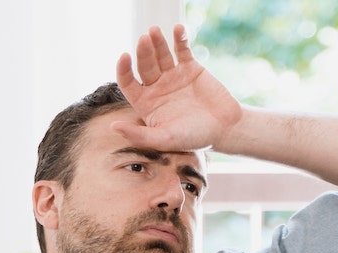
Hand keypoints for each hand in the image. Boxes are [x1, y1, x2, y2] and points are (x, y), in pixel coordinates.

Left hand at [114, 24, 242, 151]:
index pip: (128, 82)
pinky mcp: (190, 67)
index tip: (124, 57)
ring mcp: (173, 75)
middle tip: (144, 40)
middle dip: (143, 52)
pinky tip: (178, 28)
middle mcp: (157, 86)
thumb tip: (113, 127)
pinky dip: (180, 38)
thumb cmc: (193, 138)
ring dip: (157, 41)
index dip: (123, 70)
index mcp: (146, 102)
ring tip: (154, 31)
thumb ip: (140, 135)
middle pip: (145, 65)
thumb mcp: (165, 139)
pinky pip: (182, 49)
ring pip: (161, 54)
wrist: (224, 128)